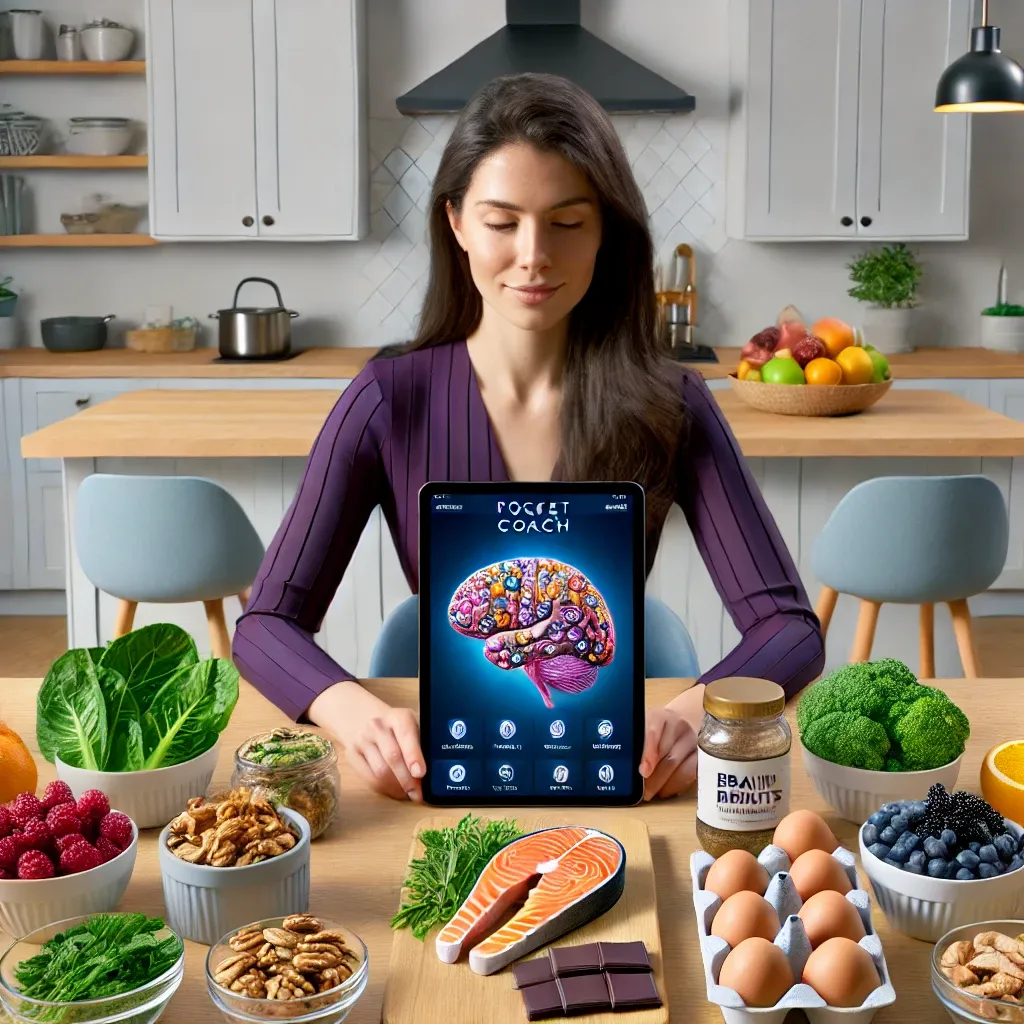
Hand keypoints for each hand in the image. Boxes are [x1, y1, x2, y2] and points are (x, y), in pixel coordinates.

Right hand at [308, 681, 424, 801]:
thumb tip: (438, 768)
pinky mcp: (351, 754)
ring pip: (380, 772)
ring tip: (408, 793)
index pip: (406, 735)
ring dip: (396, 787)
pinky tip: (394, 790)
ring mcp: (362, 740)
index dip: (413, 756)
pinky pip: (369, 779)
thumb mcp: (412, 724)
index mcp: (398, 716)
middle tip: (418, 794)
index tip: (420, 773)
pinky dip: (384, 789)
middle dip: (407, 780)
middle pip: (393, 758)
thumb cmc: (397, 727)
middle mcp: (378, 726)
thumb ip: (424, 742)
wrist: (364, 717)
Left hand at [638, 704, 697, 800]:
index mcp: (659, 716)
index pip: (653, 731)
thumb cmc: (653, 729)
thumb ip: (634, 742)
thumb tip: (626, 767)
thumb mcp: (642, 728)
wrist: (679, 722)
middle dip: (654, 777)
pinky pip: (691, 772)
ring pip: (680, 766)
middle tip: (643, 792)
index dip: (649, 752)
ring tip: (651, 794)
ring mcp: (693, 739)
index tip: (643, 771)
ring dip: (664, 783)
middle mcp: (679, 725)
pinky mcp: (702, 753)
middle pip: (668, 754)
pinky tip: (665, 791)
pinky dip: (676, 784)